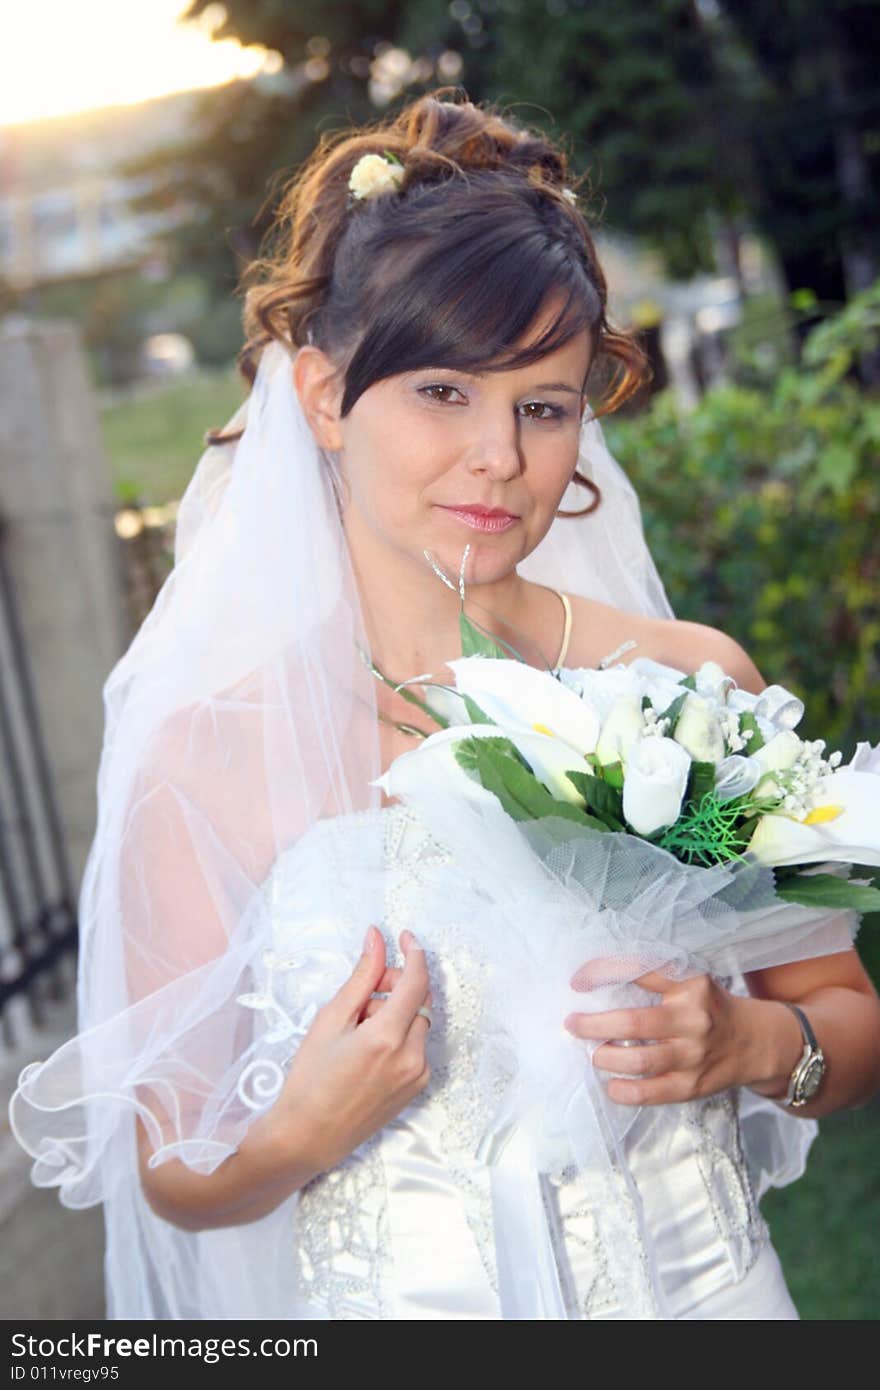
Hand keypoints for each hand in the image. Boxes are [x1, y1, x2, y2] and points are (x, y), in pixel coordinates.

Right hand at [271, 926, 432, 1169]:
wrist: (308, 1137)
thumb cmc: (310, 1079)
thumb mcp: (331, 1019)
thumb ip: (361, 976)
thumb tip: (377, 939)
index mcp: (388, 1037)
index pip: (417, 980)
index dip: (413, 952)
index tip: (404, 937)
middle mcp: (412, 1056)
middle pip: (419, 1000)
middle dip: (396, 986)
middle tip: (364, 993)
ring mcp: (418, 1075)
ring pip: (418, 1022)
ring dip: (396, 1012)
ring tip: (359, 1029)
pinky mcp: (417, 1088)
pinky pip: (416, 1046)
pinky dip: (399, 1035)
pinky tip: (368, 1049)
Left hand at [564, 960, 745, 1105]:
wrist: (757, 1042)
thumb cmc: (710, 1007)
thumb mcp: (689, 982)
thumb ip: (653, 978)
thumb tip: (594, 984)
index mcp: (690, 984)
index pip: (639, 970)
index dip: (601, 973)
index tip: (576, 981)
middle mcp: (693, 1018)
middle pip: (632, 1022)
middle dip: (592, 1025)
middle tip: (572, 1024)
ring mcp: (694, 1055)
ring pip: (638, 1060)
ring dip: (605, 1057)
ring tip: (595, 1053)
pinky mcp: (692, 1086)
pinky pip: (650, 1093)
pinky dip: (623, 1091)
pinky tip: (611, 1085)